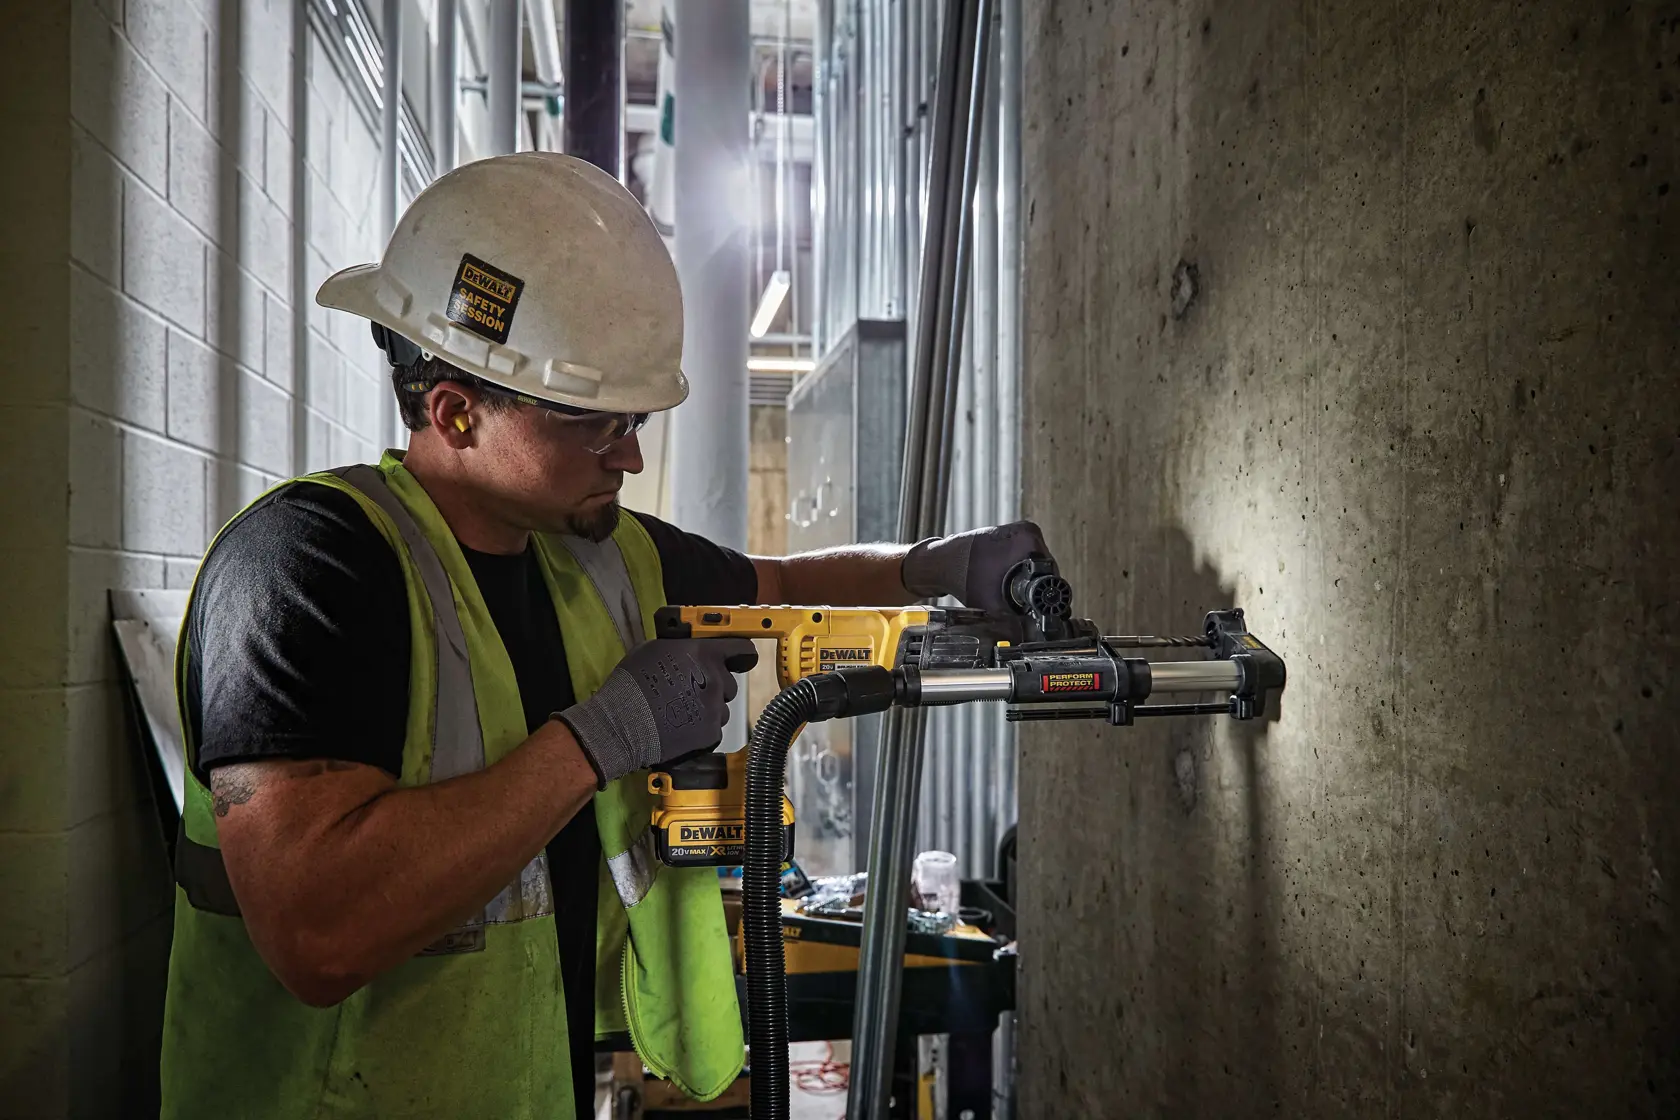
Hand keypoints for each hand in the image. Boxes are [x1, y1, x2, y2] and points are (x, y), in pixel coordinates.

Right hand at [555, 638, 759, 786]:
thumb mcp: (653, 650)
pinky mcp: (710, 732)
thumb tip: (691, 648)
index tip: (741, 658)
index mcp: (704, 653)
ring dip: (707, 709)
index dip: (741, 654)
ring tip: (681, 711)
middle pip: (729, 682)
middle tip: (690, 691)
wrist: (621, 724)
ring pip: (721, 708)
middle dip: (714, 686)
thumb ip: (682, 648)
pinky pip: (713, 728)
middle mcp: (714, 679)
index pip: (742, 648)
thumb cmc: (631, 684)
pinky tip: (681, 727)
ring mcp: (714, 708)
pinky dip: (701, 729)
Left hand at [900, 521, 1053, 614]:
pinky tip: (1008, 582)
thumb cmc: (962, 574)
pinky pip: (1025, 558)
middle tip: (1024, 604)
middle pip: (1044, 568)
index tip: (1041, 609)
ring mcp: (1019, 531)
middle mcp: (1027, 531)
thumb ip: (1013, 623)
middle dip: (1036, 588)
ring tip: (1013, 591)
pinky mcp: (1011, 535)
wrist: (941, 562)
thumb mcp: (991, 603)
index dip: (1046, 595)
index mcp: (1028, 539)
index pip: (1050, 572)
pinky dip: (1019, 571)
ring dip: (1028, 580)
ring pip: (1035, 564)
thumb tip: (1030, 638)